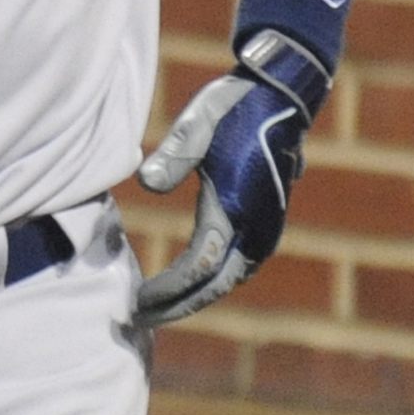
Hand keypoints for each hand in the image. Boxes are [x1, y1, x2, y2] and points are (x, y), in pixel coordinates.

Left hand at [132, 29, 325, 326]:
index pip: (198, 266)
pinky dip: (211, 282)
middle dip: (176, 306)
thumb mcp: (198, 121)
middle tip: (137, 321)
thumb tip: (147, 183)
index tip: (133, 305)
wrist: (280, 93)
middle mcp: (257, 226)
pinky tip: (187, 286)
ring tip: (156, 311)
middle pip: (214, 285)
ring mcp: (266, 226)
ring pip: (229, 278)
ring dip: (194, 298)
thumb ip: (174, 153)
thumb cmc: (234, 106)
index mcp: (237, 208)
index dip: (166, 291)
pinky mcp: (265, 220)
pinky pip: (237, 265)